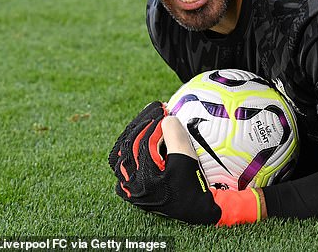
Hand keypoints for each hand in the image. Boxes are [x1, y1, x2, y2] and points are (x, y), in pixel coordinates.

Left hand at [109, 102, 220, 224]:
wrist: (196, 209)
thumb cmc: (194, 185)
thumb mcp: (187, 159)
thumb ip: (175, 137)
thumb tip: (166, 119)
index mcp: (143, 179)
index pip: (142, 141)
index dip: (152, 121)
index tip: (163, 108)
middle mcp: (130, 185)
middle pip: (129, 144)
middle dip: (143, 123)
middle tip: (155, 108)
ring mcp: (128, 187)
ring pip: (122, 152)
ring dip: (134, 133)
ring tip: (148, 118)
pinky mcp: (130, 188)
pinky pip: (123, 162)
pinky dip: (130, 146)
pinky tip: (140, 136)